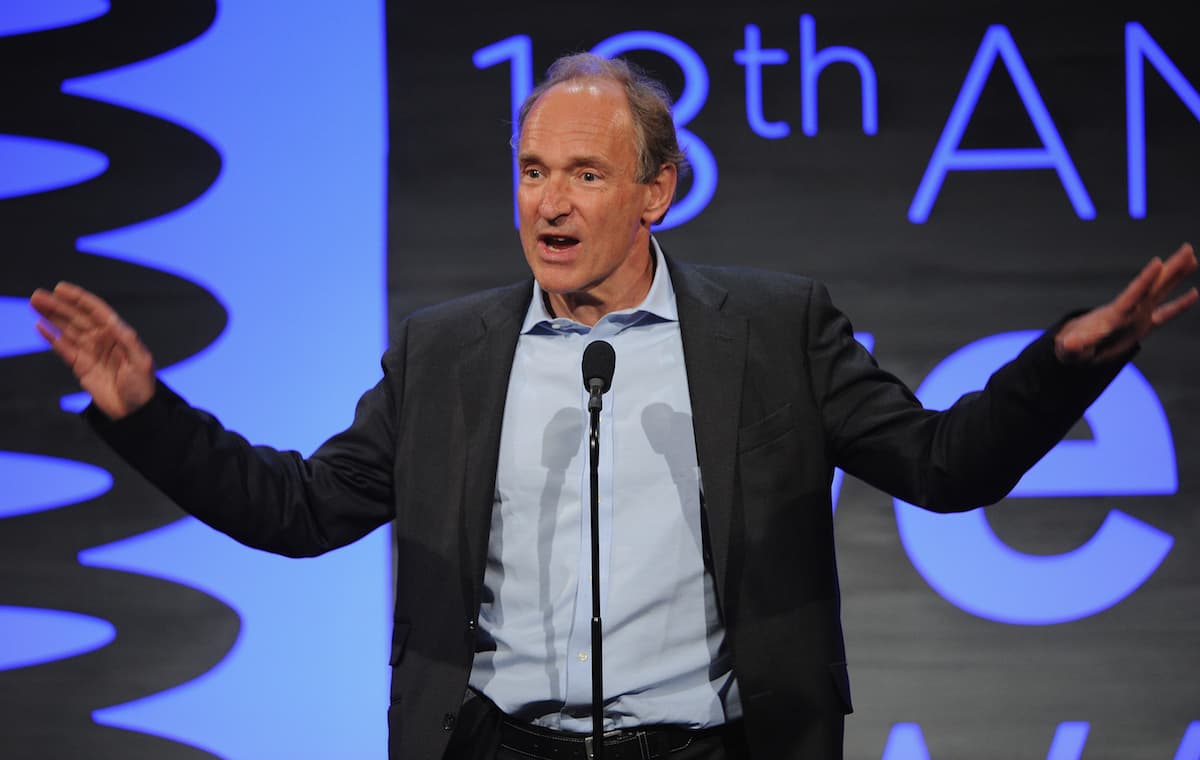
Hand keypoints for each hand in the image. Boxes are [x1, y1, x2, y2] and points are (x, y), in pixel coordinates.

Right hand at [29, 282, 156, 419]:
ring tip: (35, 304)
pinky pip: (63, 348)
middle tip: (37, 295)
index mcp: (118, 334)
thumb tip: (115, 322)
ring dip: (51, 316)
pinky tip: (40, 326)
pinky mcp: (80, 366)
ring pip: (67, 329)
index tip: (61, 288)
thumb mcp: (141, 362)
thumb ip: (129, 341)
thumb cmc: (143, 387)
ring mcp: (90, 351)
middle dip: (58, 305)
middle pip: (77, 317)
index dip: (79, 299)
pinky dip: (52, 337)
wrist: (134, 411)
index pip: (96, 311)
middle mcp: (102, 339)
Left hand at [1055, 243, 1197, 363]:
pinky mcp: (1143, 325)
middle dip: (1169, 269)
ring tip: (1192, 258)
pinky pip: (1165, 314)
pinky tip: (1194, 293)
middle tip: (1186, 248)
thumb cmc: (1071, 348)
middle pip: (1153, 286)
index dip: (1144, 280)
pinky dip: (1180, 304)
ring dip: (1176, 276)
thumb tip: (1069, 344)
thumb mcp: (1071, 349)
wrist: (1075, 349)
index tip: (1157, 262)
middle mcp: (1129, 311)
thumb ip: (1074, 346)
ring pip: (1161, 292)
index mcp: (1114, 316)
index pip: (1132, 295)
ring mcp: (1137, 316)